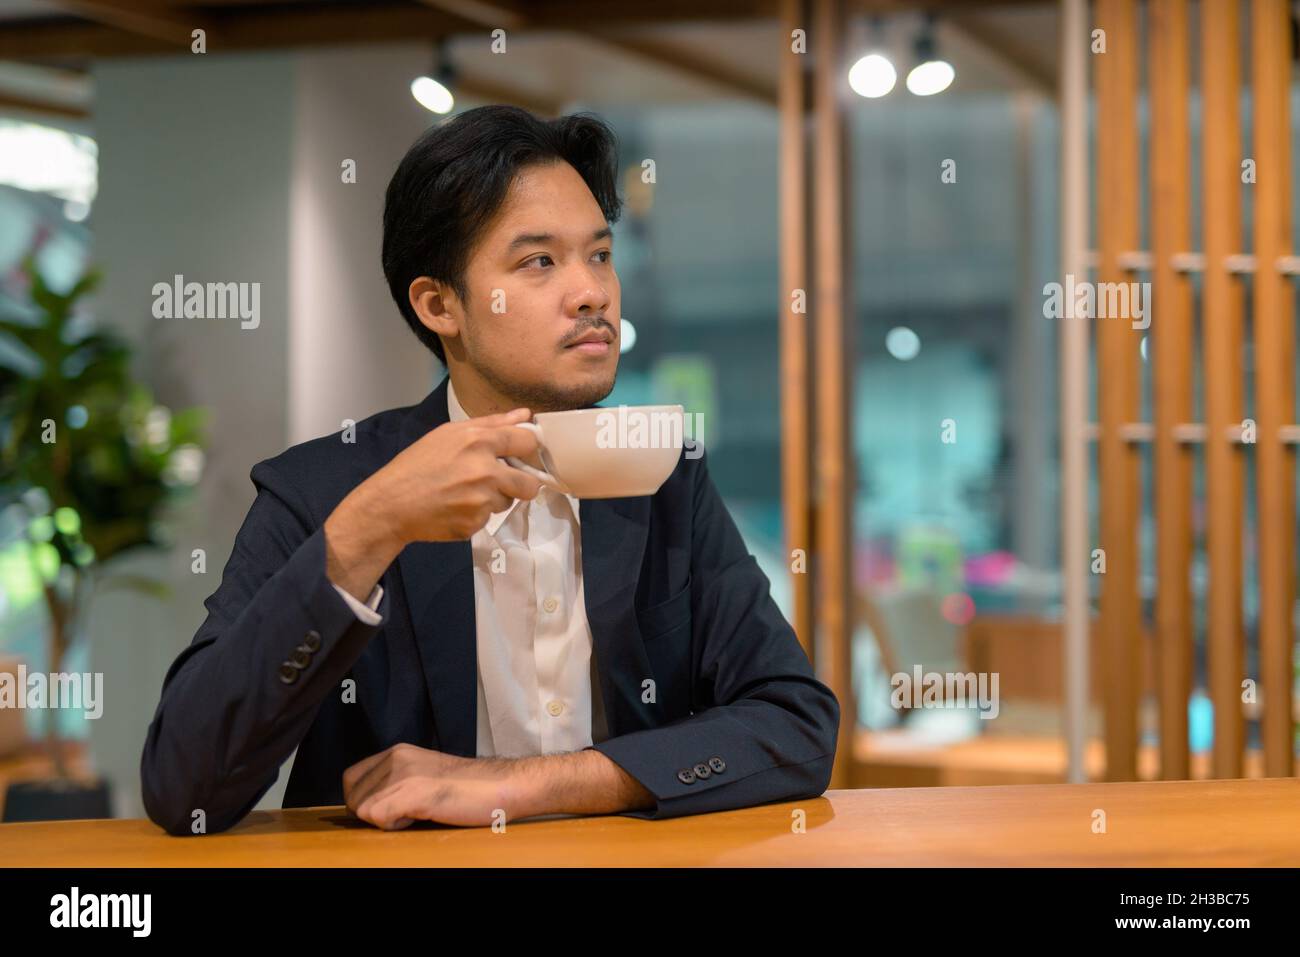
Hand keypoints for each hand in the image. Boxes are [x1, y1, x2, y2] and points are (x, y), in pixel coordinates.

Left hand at [343, 743, 521, 829]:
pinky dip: (395, 826)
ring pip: (363, 809)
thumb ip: (397, 781)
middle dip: (373, 813)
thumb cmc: (469, 788)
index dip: (363, 800)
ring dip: (386, 820)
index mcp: (398, 752)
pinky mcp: (413, 791)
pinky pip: (377, 818)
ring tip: (417, 813)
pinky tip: (420, 817)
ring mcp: (403, 773)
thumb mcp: (424, 774)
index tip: (389, 808)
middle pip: (353, 797)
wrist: (502, 785)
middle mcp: (396, 758)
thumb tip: (368, 805)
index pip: (351, 778)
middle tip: (407, 812)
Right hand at [363, 407, 543, 545]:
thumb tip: (525, 414)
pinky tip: (455, 507)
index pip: (528, 441)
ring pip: (508, 501)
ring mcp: (480, 501)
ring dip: (494, 498)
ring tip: (464, 492)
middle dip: (520, 484)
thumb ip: (492, 424)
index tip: (519, 454)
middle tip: (500, 481)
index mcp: (479, 442)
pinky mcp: (474, 524)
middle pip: (530, 484)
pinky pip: (488, 518)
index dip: (526, 449)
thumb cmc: (417, 464)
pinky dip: (476, 515)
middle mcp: (485, 471)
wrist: (390, 504)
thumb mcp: (449, 433)